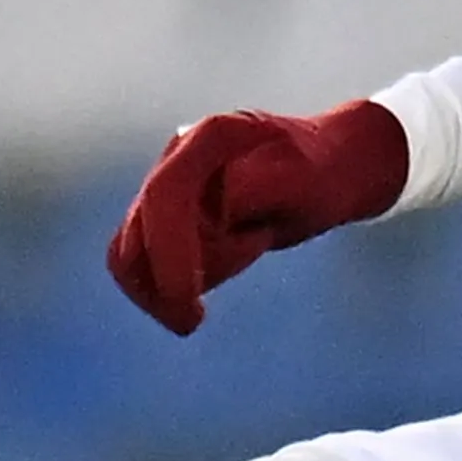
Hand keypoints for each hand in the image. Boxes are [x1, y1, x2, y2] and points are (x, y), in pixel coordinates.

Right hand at [108, 101, 409, 332]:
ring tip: (248, 249)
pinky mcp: (165, 213)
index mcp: (210, 138)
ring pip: (133, 251)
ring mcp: (167, 183)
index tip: (188, 303)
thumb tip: (212, 213)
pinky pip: (141, 260)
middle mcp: (178, 156)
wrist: (329, 166)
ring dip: (170, 282)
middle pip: (138, 230)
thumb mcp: (301, 182)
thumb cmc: (320, 175)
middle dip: (165, 282)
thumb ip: (252, 189)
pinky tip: (207, 286)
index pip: (167, 196)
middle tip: (192, 322)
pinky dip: (163, 285)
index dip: (170, 254)